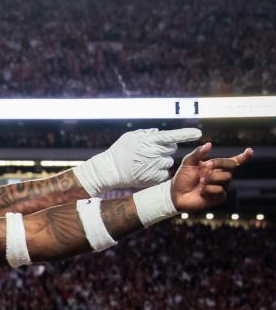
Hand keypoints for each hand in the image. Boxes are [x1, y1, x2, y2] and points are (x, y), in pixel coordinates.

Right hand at [74, 128, 201, 195]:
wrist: (111, 170)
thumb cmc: (120, 151)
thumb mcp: (130, 137)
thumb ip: (146, 133)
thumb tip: (158, 133)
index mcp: (150, 141)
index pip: (172, 136)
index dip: (186, 134)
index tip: (198, 134)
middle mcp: (155, 153)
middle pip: (172, 148)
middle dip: (165, 148)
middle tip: (152, 151)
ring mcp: (156, 166)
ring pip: (168, 161)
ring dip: (161, 160)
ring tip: (146, 162)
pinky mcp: (155, 177)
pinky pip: (164, 172)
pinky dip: (158, 171)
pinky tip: (146, 170)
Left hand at [170, 143, 252, 211]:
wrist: (176, 194)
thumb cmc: (182, 178)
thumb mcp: (188, 163)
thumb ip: (198, 153)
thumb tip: (209, 144)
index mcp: (215, 166)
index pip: (233, 161)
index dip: (243, 157)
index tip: (250, 151)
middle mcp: (220, 176)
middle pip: (231, 166)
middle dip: (218, 164)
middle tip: (205, 167)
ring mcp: (221, 187)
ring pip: (227, 177)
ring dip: (212, 177)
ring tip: (201, 181)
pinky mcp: (219, 197)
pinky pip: (220, 190)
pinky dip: (209, 189)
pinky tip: (202, 190)